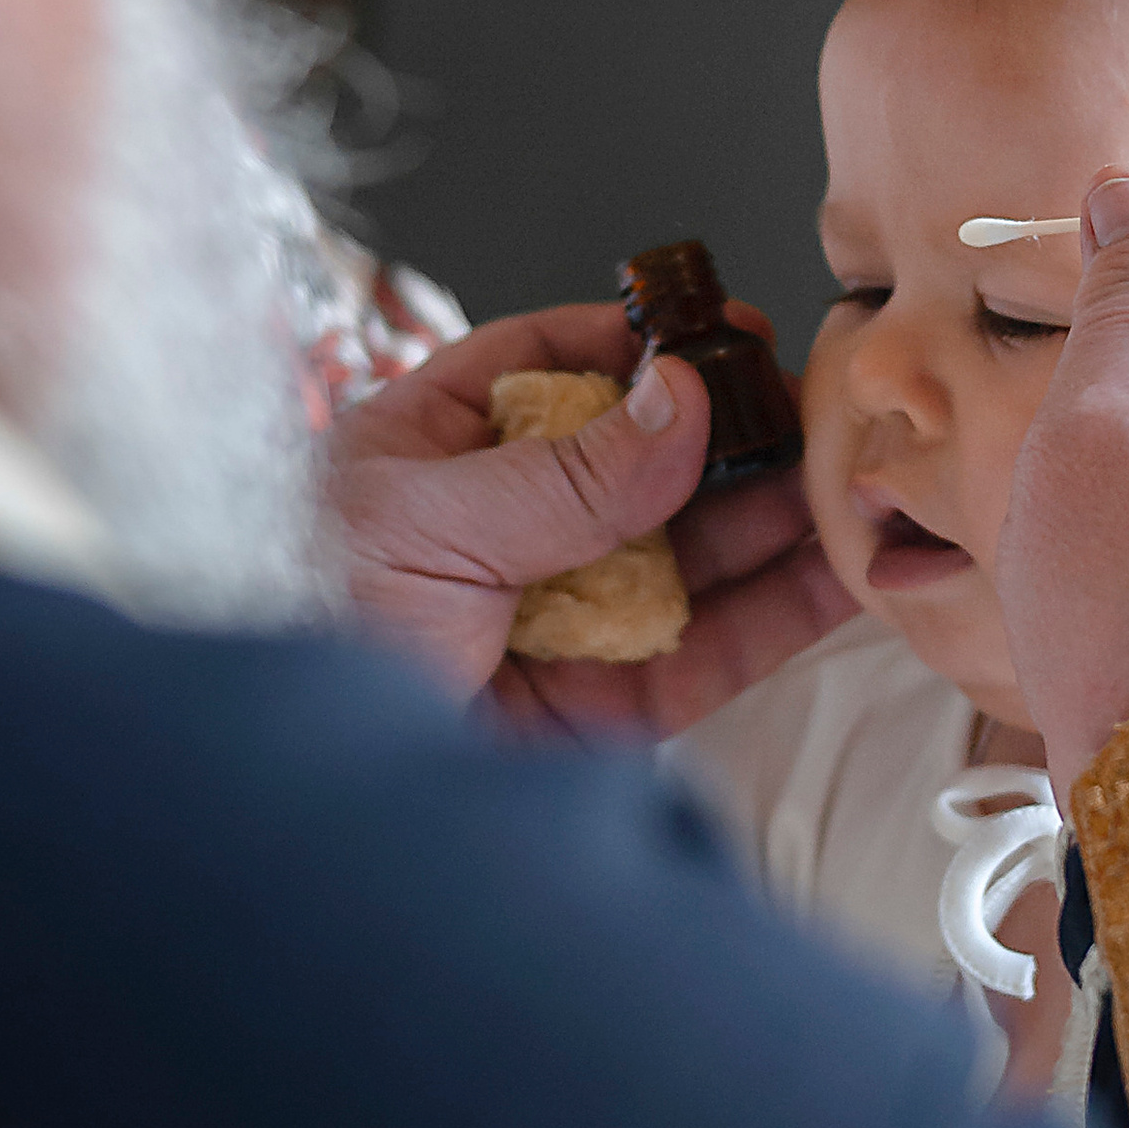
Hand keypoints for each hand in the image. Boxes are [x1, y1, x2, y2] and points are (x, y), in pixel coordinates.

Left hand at [327, 301, 854, 740]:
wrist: (270, 795)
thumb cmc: (296, 628)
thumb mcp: (428, 518)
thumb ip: (570, 471)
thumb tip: (684, 400)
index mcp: (439, 448)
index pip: (559, 364)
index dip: (650, 345)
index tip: (731, 332)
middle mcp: (509, 527)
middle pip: (650, 464)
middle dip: (741, 440)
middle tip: (822, 416)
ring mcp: (561, 617)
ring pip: (694, 558)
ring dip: (778, 523)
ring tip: (858, 486)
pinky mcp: (601, 709)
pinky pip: (706, 655)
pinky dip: (776, 617)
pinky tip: (836, 575)